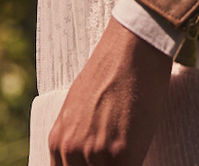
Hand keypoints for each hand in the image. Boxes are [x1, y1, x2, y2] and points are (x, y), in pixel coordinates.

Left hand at [48, 17, 171, 165]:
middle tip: (115, 157)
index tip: (99, 163)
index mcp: (58, 141)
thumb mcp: (78, 105)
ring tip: (130, 154)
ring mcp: (96, 154)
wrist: (133, 45)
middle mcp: (71, 151)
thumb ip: (76, 136)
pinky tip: (141, 153)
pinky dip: (136, 164)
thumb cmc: (111, 68)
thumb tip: (84, 156)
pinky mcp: (123, 154)